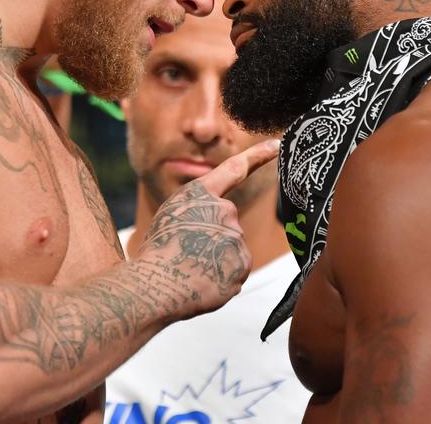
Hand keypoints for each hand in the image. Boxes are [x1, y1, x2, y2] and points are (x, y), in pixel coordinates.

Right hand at [135, 139, 278, 318]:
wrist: (154, 285)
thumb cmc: (155, 254)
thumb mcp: (171, 217)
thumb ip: (198, 213)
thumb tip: (216, 232)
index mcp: (200, 194)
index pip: (234, 170)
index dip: (258, 155)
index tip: (277, 144)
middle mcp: (224, 210)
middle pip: (227, 226)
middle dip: (212, 241)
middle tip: (187, 255)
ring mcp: (236, 236)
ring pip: (231, 251)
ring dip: (215, 262)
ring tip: (191, 270)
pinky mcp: (243, 262)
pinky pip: (235, 271)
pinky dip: (221, 280)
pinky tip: (203, 282)